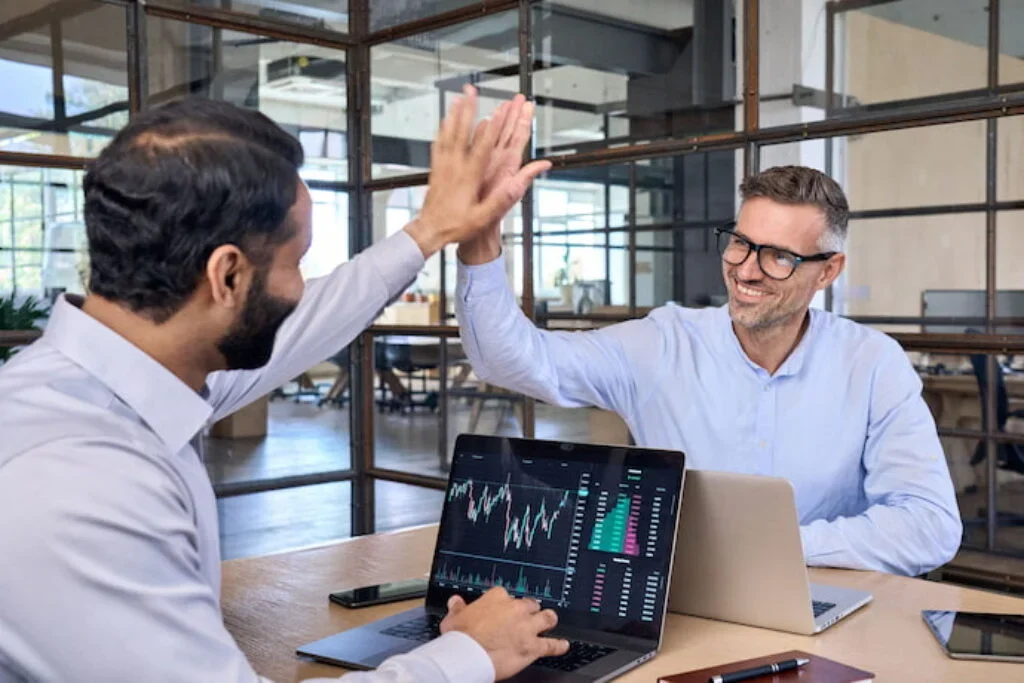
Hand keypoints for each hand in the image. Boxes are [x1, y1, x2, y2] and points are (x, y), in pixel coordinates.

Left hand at [405, 86, 549, 258]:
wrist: (429, 230)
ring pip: (448, 134)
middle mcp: (454, 167)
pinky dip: (442, 129)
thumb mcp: (482, 217)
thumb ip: (500, 200)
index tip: (497, 112)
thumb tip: (517, 185)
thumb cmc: (455, 226)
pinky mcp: (435, 169)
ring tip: (458, 98)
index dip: (491, 129)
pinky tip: (444, 121)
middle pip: (461, 132)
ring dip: (454, 114)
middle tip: (471, 92)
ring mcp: (443, 166)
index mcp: (468, 177)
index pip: (482, 148)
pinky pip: (438, 143)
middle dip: (468, 110)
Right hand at [439, 587, 568, 679]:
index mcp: (496, 598)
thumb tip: (455, 602)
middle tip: (527, 616)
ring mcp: (526, 627)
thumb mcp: (453, 618)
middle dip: (529, 610)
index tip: (502, 610)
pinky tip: (563, 645)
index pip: (505, 595)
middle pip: (530, 604)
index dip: (505, 604)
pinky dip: (558, 646)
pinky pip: (551, 645)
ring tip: (550, 620)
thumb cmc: (460, 637)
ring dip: (548, 620)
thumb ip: (457, 608)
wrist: (468, 655)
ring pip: (546, 618)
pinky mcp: (533, 646)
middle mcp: (515, 609)